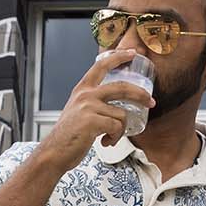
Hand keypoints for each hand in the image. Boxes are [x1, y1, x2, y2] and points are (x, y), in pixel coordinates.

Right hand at [35, 48, 155, 172]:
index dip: (119, 57)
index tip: (132, 53)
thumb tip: (119, 106)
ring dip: (121, 130)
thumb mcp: (77, 111)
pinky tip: (105, 142)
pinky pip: (117, 127)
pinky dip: (115, 137)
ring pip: (122, 114)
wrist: (54, 152)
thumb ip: (93, 103)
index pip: (102, 65)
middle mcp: (85, 94)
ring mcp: (88, 107)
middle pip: (122, 87)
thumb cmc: (68, 135)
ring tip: (111, 137)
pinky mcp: (92, 121)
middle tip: (151, 102)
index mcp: (82, 89)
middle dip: (141, 94)